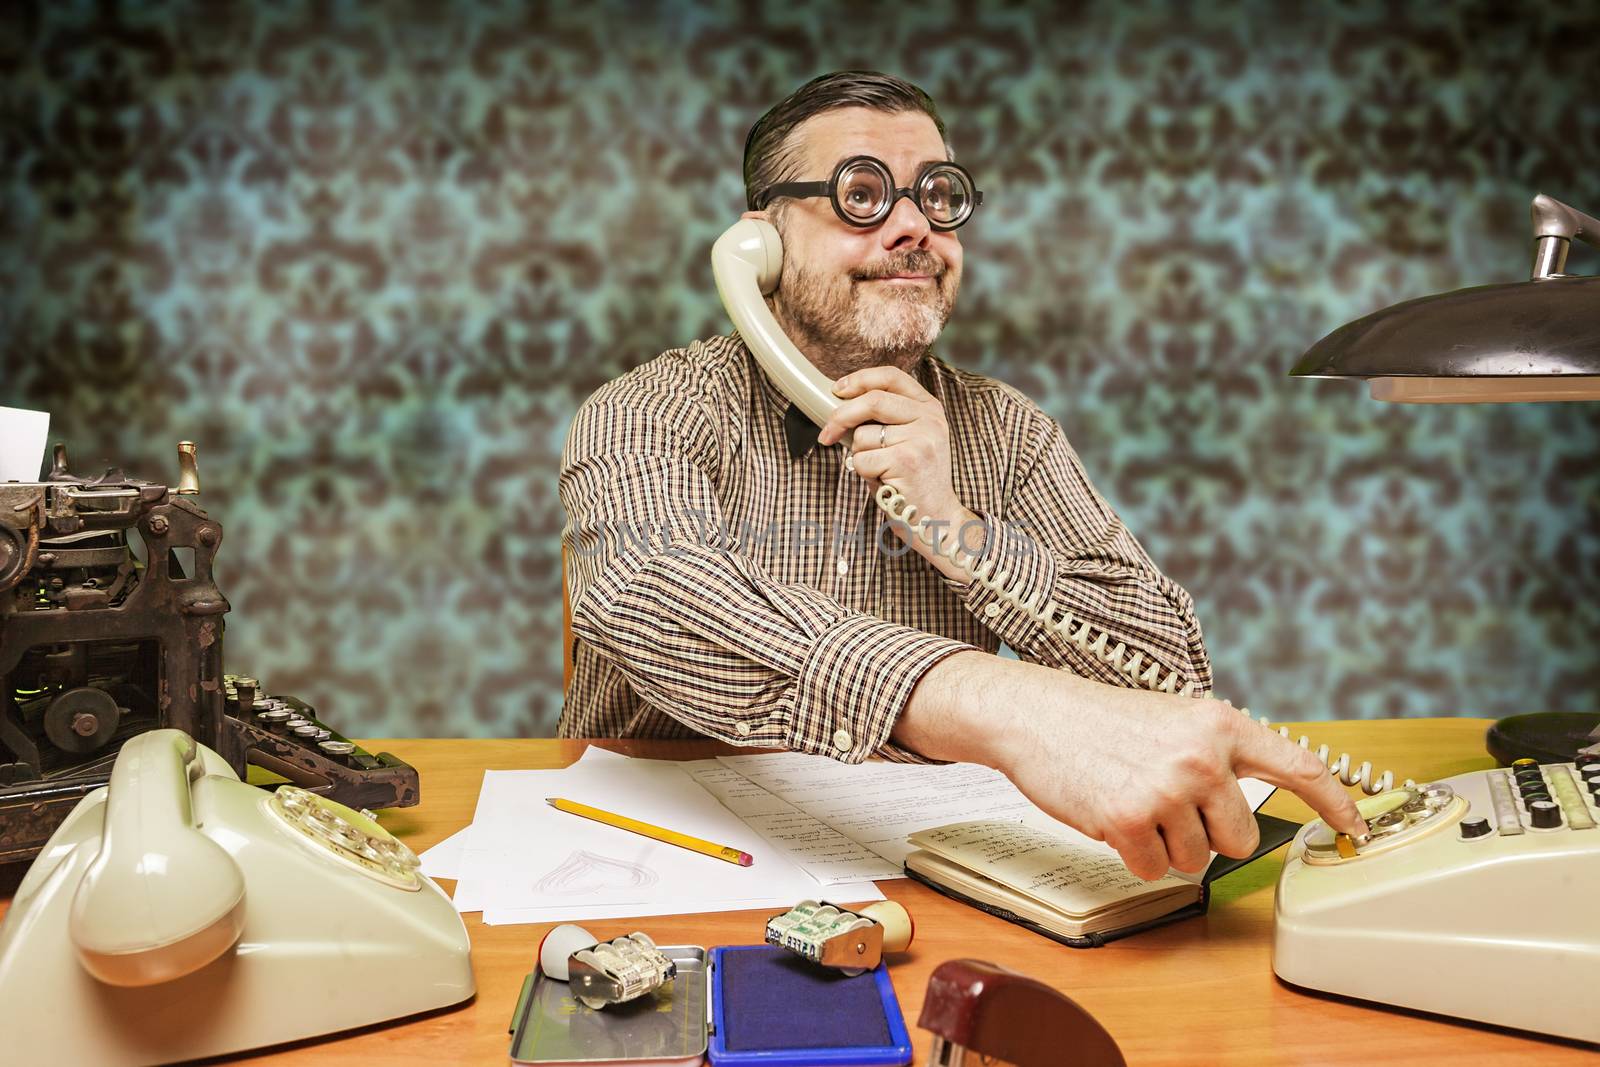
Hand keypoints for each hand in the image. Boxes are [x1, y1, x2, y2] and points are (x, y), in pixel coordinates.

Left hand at [816, 367, 978, 580]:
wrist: (936, 518)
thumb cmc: (912, 481)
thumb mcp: (908, 440)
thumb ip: (885, 420)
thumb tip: (839, 405)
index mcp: (929, 408)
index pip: (891, 376)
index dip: (860, 379)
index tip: (837, 389)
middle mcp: (929, 418)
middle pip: (872, 400)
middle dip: (841, 417)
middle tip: (827, 434)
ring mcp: (921, 438)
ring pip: (863, 435)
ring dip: (860, 456)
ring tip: (880, 470)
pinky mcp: (908, 460)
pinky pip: (863, 459)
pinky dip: (864, 473)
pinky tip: (883, 482)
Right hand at [896, 653, 1369, 879]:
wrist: (1038, 716)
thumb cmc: (1103, 723)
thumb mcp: (1175, 720)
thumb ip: (1220, 754)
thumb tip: (1256, 803)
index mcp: (1221, 725)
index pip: (1300, 767)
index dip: (1336, 803)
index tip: (1356, 828)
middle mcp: (1202, 756)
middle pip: (1241, 839)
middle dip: (1207, 836)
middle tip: (1169, 806)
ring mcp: (1167, 788)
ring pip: (1195, 859)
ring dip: (1164, 843)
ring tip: (1133, 802)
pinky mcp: (1129, 818)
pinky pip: (1153, 868)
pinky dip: (1131, 854)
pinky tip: (1112, 817)